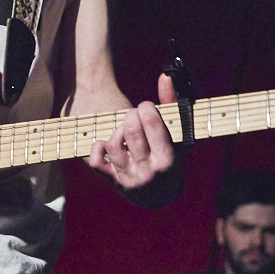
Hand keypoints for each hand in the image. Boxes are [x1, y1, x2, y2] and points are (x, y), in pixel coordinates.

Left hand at [88, 73, 181, 205]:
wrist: (160, 197)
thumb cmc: (172, 159)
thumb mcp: (178, 136)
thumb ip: (171, 104)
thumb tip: (165, 76)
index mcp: (167, 159)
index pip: (151, 124)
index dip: (146, 108)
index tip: (146, 107)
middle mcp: (148, 171)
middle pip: (131, 131)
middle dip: (131, 116)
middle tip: (134, 115)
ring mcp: (128, 178)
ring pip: (113, 144)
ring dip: (117, 131)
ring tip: (125, 130)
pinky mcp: (112, 181)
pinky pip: (96, 161)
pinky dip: (98, 148)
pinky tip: (107, 143)